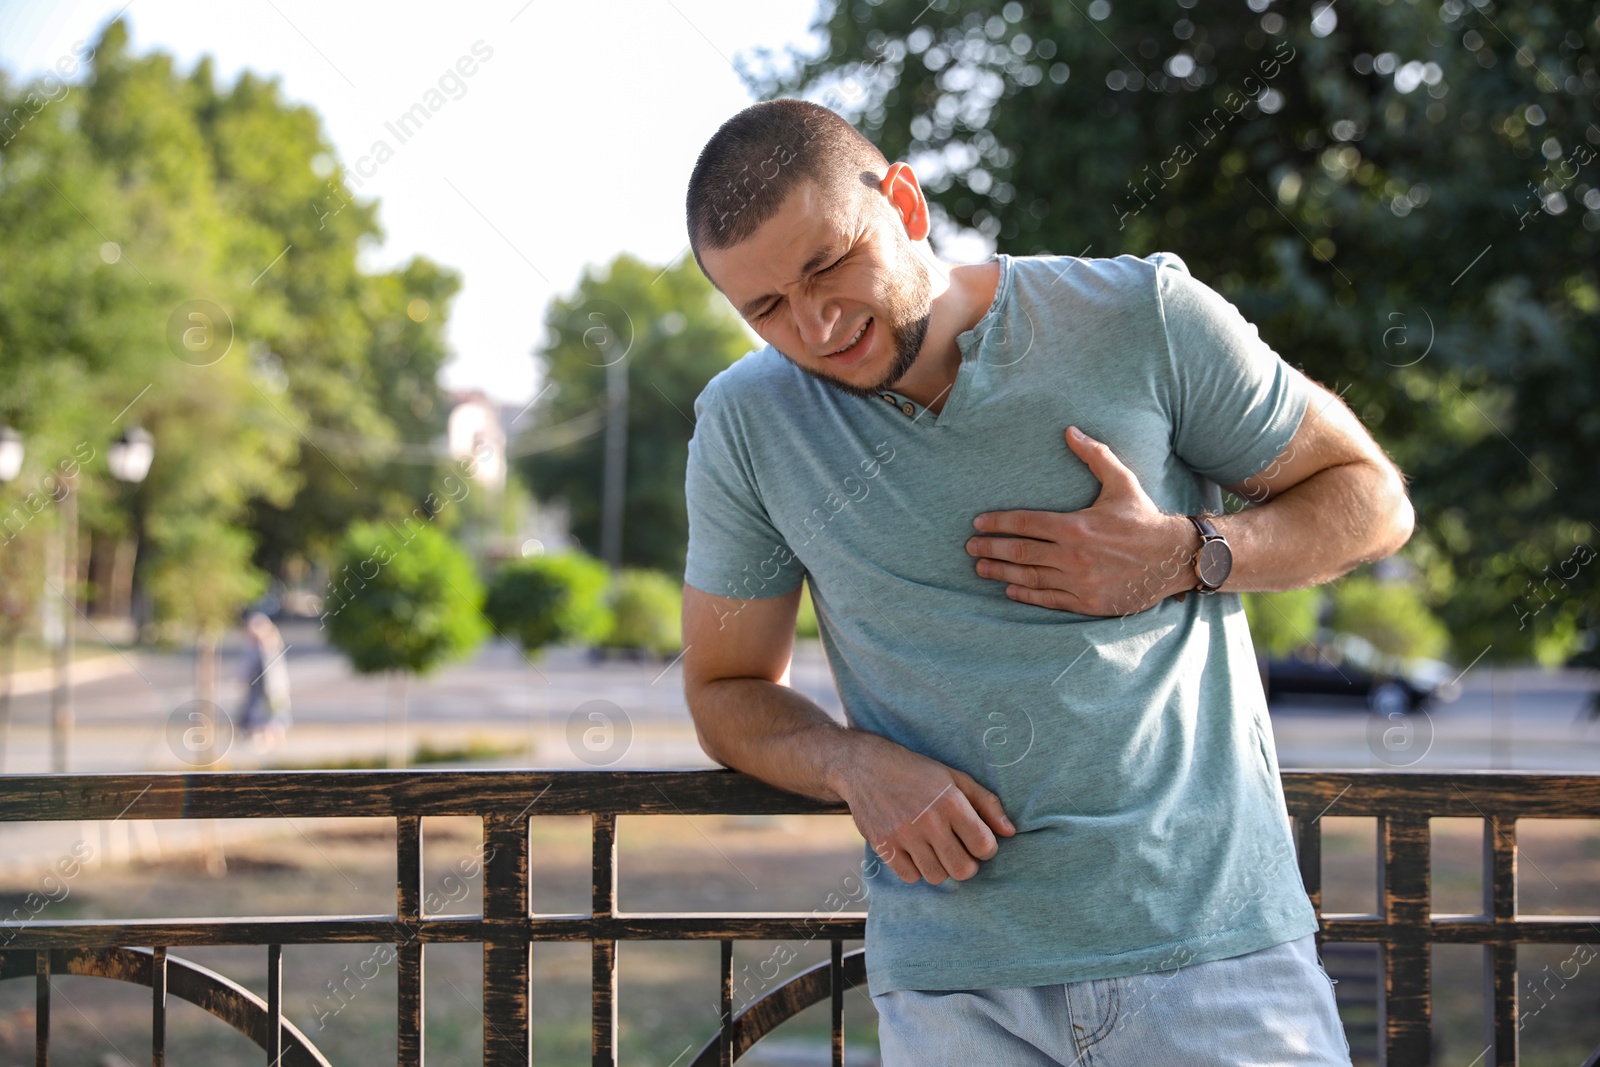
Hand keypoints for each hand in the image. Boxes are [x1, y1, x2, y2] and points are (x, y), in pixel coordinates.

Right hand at [834, 733, 1015, 884]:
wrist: (865, 766)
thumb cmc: (916, 771)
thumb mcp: (955, 777)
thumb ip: (986, 804)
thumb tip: (1010, 832)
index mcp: (951, 802)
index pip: (984, 846)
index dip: (986, 848)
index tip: (978, 841)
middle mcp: (928, 821)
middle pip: (963, 870)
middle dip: (967, 864)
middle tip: (959, 851)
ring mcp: (904, 835)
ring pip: (936, 876)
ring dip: (941, 868)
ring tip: (937, 850)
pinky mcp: (884, 845)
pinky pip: (910, 876)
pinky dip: (916, 869)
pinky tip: (916, 851)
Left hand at [965, 426, 1197, 615]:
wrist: (1173, 558)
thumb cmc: (1143, 518)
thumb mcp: (1121, 481)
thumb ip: (1094, 455)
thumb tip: (1070, 429)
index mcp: (1077, 526)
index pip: (1026, 524)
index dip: (998, 523)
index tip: (979, 523)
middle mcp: (1074, 556)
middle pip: (1020, 552)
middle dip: (991, 548)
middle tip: (970, 547)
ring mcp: (1080, 582)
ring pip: (1030, 577)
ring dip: (1001, 572)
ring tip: (981, 567)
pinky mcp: (1088, 602)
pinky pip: (1049, 599)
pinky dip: (1026, 595)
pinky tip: (1010, 590)